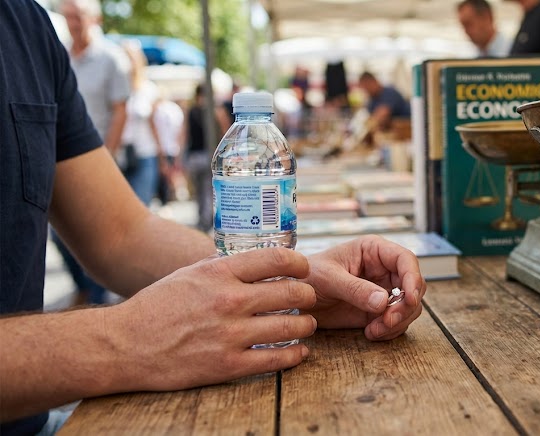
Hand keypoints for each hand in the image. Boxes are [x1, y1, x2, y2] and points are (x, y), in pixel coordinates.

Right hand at [103, 248, 316, 391]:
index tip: (304, 269)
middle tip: (309, 299)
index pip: (277, 260)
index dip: (300, 264)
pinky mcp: (227, 365)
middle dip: (308, 295)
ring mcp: (230, 335)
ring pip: (291, 327)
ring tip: (306, 324)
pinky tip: (299, 351)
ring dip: (306, 325)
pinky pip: (276, 360)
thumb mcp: (191, 274)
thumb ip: (225, 268)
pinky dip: (295, 355)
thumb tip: (259, 263)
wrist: (123, 345)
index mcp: (219, 272)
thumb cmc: (157, 306)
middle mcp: (229, 301)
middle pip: (293, 293)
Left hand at [302, 235, 425, 340]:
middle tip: (388, 321)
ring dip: (398, 321)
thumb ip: (355, 289)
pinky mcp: (378, 311)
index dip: (412, 278)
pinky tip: (371, 333)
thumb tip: (383, 301)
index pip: (406, 259)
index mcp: (374, 251)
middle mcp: (384, 269)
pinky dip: (390, 331)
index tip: (409, 298)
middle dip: (406, 306)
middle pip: (413, 286)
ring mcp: (383, 291)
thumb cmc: (308, 276)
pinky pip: (397, 322)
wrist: (295, 299)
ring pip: (409, 306)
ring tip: (374, 330)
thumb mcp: (328, 279)